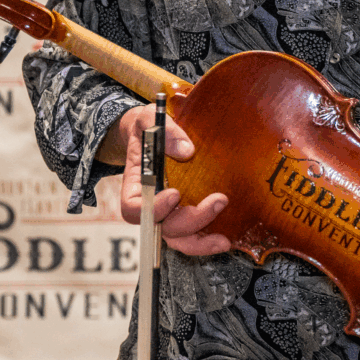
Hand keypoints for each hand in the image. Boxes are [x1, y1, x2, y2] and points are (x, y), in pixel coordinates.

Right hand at [115, 103, 230, 256]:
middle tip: (219, 200)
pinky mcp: (183, 212)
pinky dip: (206, 240)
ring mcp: (166, 212)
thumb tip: (188, 150)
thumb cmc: (147, 127)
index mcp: (134, 184)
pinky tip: (226, 236)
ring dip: (200, 241)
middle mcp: (149, 204)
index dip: (153, 208)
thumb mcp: (150, 118)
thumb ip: (167, 131)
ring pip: (177, 239)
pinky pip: (191, 235)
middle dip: (190, 220)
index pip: (133, 208)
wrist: (151, 132)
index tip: (175, 193)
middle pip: (162, 227)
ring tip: (223, 240)